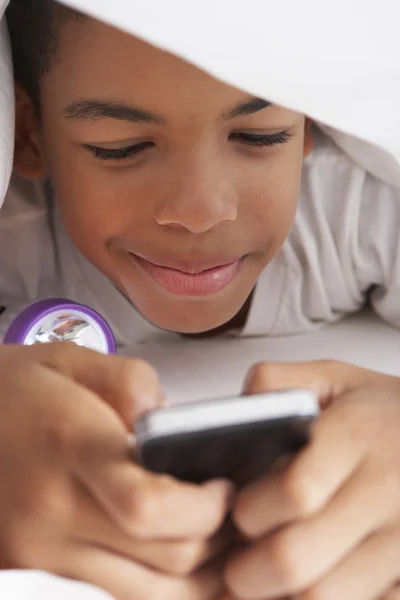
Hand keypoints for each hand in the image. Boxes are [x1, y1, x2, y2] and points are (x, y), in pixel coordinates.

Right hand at [0, 343, 233, 599]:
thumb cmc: (14, 390)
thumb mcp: (73, 360)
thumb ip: (134, 384)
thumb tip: (173, 428)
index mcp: (68, 448)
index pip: (148, 505)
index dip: (205, 508)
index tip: (225, 487)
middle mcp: (50, 513)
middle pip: (162, 558)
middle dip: (216, 539)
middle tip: (229, 508)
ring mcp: (39, 553)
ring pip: (147, 596)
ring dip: (194, 574)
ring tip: (208, 533)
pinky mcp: (34, 570)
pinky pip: (113, 598)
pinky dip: (155, 585)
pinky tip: (167, 553)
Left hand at [222, 360, 399, 599]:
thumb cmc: (380, 410)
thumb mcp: (333, 377)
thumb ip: (276, 384)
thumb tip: (235, 420)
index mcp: (358, 436)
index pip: (294, 491)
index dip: (251, 511)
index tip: (239, 512)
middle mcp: (388, 490)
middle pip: (298, 558)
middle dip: (249, 570)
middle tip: (238, 562)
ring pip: (326, 597)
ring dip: (282, 597)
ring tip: (269, 578)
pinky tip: (310, 584)